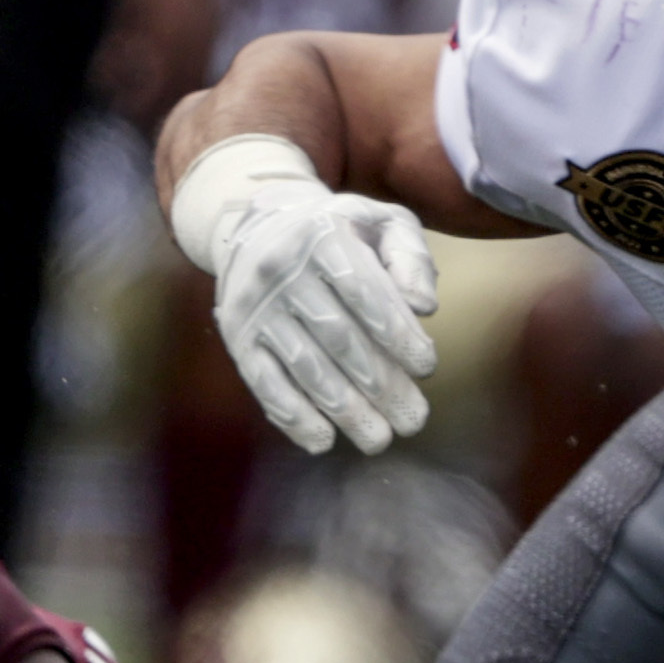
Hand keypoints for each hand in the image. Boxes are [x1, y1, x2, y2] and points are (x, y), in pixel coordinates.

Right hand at [207, 179, 441, 454]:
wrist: (259, 222)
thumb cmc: (340, 229)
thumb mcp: (383, 223)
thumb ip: (411, 258)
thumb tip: (424, 307)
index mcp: (323, 236)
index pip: (366, 293)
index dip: (397, 334)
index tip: (426, 368)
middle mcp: (282, 270)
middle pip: (338, 338)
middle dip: (380, 385)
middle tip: (413, 420)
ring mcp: (255, 306)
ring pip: (305, 366)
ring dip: (344, 410)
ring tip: (378, 440)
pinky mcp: (237, 336)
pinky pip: (264, 382)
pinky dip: (292, 415)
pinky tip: (322, 440)